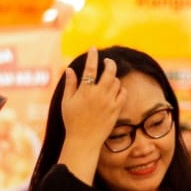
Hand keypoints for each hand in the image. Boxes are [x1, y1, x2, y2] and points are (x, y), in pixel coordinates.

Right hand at [58, 48, 126, 183]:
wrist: (84, 140)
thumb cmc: (72, 121)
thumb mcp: (67, 102)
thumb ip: (70, 84)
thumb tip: (70, 69)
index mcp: (85, 91)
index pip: (91, 67)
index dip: (93, 56)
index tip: (93, 49)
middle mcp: (99, 94)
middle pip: (110, 71)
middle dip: (110, 63)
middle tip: (107, 61)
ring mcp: (109, 102)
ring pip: (117, 82)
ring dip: (114, 77)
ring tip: (108, 78)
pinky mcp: (116, 110)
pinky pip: (123, 94)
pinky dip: (121, 89)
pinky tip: (116, 90)